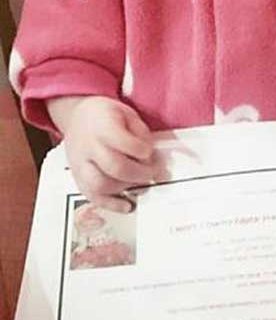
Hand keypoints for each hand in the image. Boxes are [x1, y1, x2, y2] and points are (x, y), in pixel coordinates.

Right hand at [61, 96, 156, 210]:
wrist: (78, 118)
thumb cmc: (105, 117)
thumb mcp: (127, 114)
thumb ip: (141, 135)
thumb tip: (151, 158)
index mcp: (101, 125)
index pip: (122, 141)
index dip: (142, 150)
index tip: (150, 152)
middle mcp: (88, 146)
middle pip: (114, 167)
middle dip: (140, 174)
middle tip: (153, 173)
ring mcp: (80, 164)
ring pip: (99, 185)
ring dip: (125, 188)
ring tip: (140, 184)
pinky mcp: (78, 178)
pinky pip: (91, 197)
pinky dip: (111, 205)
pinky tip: (127, 205)